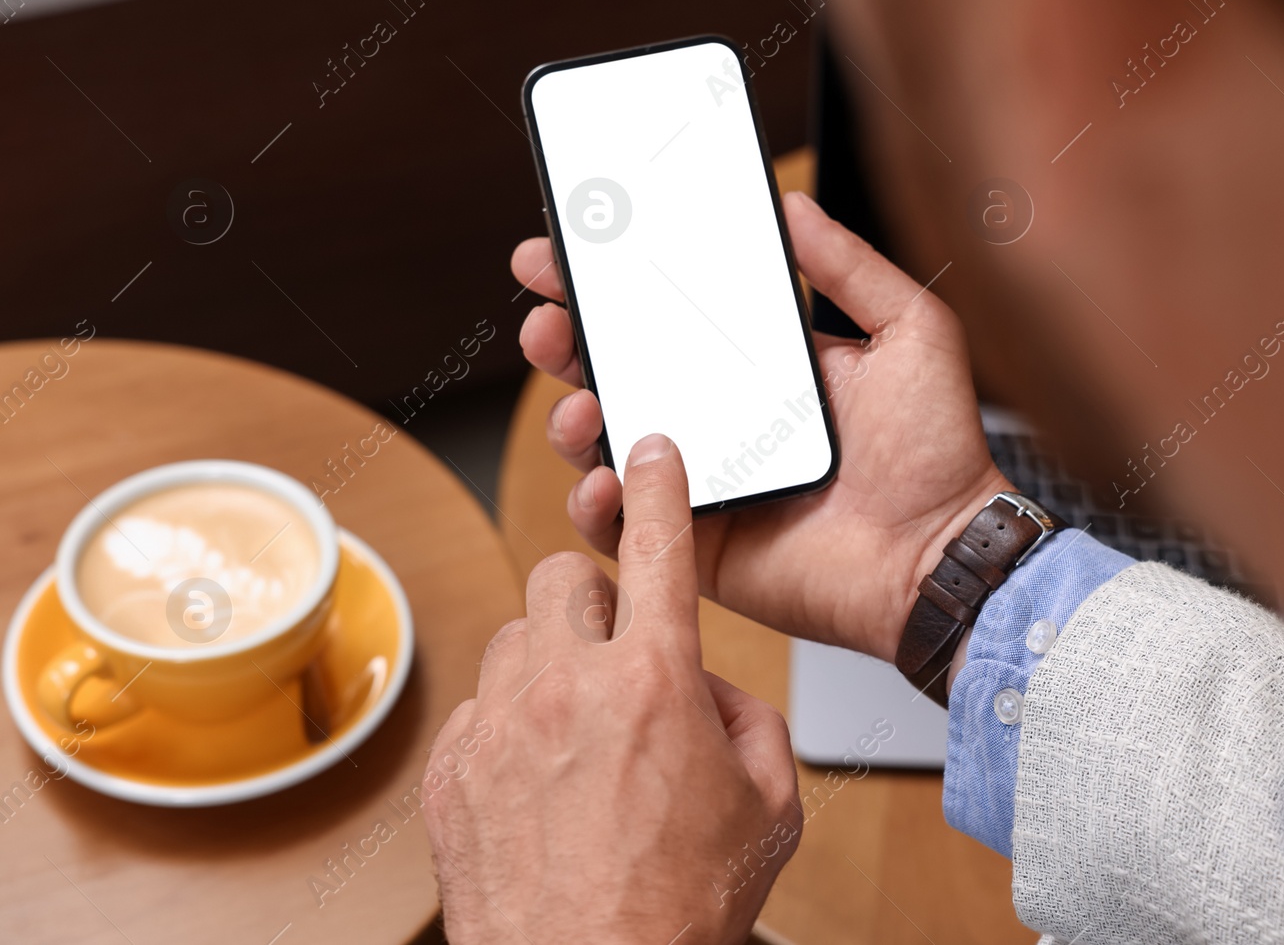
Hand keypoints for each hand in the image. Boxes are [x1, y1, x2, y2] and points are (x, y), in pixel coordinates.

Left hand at [424, 435, 800, 943]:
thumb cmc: (680, 910)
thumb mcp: (769, 808)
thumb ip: (749, 720)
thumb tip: (706, 690)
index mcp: (655, 683)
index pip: (657, 548)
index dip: (659, 488)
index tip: (650, 449)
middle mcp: (568, 689)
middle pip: (559, 575)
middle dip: (593, 599)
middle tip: (616, 651)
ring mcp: (499, 728)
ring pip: (514, 638)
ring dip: (550, 662)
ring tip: (579, 732)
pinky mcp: (451, 771)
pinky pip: (479, 707)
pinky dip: (511, 725)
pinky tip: (540, 782)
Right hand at [512, 191, 1009, 662]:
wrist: (940, 557)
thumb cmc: (936, 451)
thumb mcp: (910, 332)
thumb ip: (851, 267)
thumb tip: (793, 204)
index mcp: (759, 365)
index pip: (669, 311)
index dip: (614, 279)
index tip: (573, 243)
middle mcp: (719, 417)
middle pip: (617, 368)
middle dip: (567, 337)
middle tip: (548, 316)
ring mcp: (699, 480)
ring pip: (603, 442)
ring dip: (569, 416)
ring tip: (579, 402)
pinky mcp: (691, 543)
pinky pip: (620, 523)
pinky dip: (592, 501)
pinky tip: (603, 478)